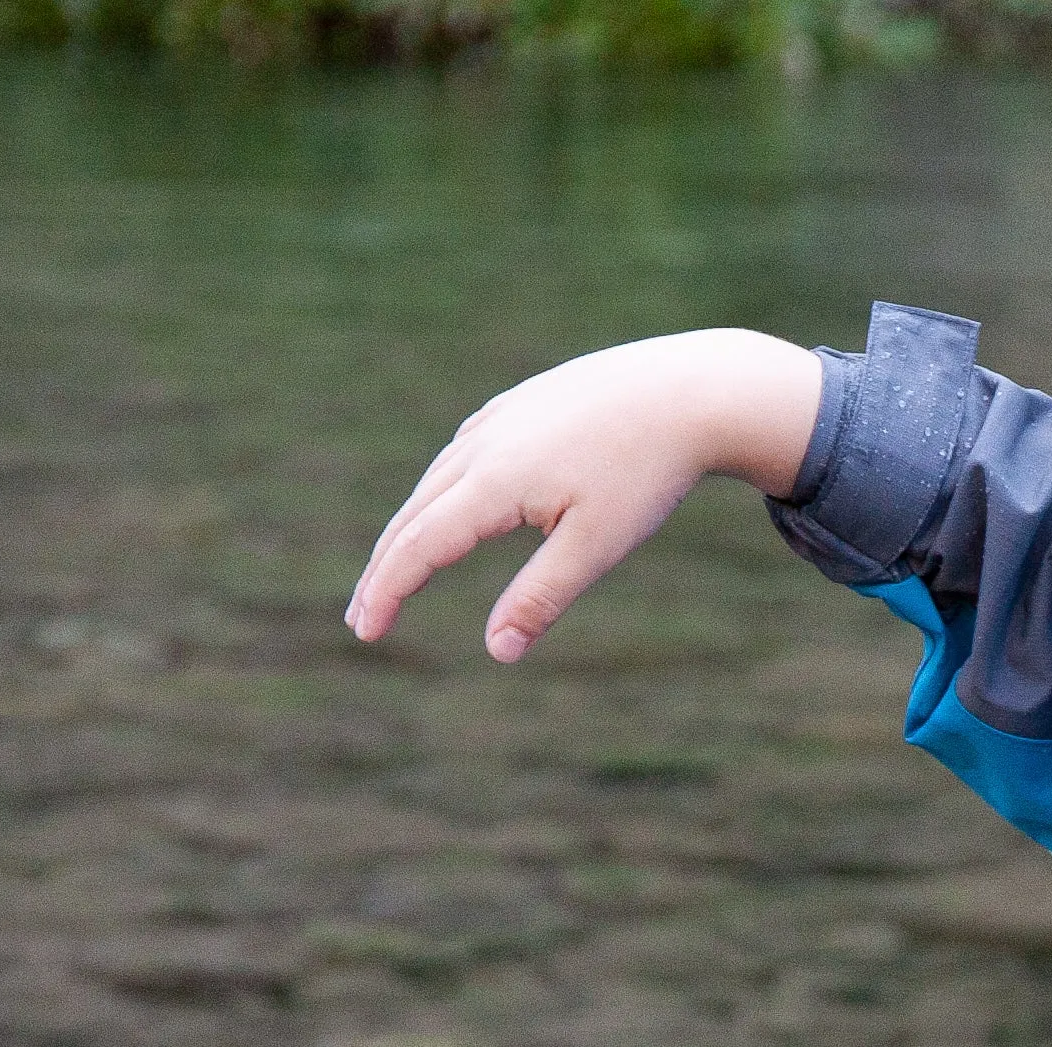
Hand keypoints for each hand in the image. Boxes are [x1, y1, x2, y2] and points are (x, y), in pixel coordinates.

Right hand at [344, 330, 826, 662]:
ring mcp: (499, 418)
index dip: (388, 592)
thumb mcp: (597, 546)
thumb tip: (496, 651)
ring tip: (398, 570)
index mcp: (494, 481)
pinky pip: (464, 454)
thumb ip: (541, 598)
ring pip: (436, 482)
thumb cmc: (647, 473)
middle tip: (362, 617)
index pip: (420, 547)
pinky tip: (446, 506)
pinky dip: (441, 491)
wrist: (689, 389)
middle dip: (386, 569)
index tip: (367, 633)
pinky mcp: (521, 404)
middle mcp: (483, 445)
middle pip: (414, 515)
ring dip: (410, 529)